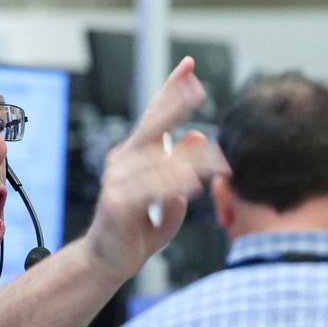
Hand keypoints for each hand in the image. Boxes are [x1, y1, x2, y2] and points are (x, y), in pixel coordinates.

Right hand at [84, 56, 229, 276]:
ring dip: (192, 161)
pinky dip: (171, 184)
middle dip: (174, 103)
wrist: (108, 261)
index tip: (188, 65)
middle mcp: (124, 160)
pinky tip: (190, 183)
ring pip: (159, 160)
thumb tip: (199, 135)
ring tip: (219, 163)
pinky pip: (148, 188)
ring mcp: (117, 179)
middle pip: (153, 125)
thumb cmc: (138, 229)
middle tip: (197, 86)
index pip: (155, 116)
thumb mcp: (171, 196)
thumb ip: (183, 168)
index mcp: (136, 155)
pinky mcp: (117, 202)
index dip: (171, 90)